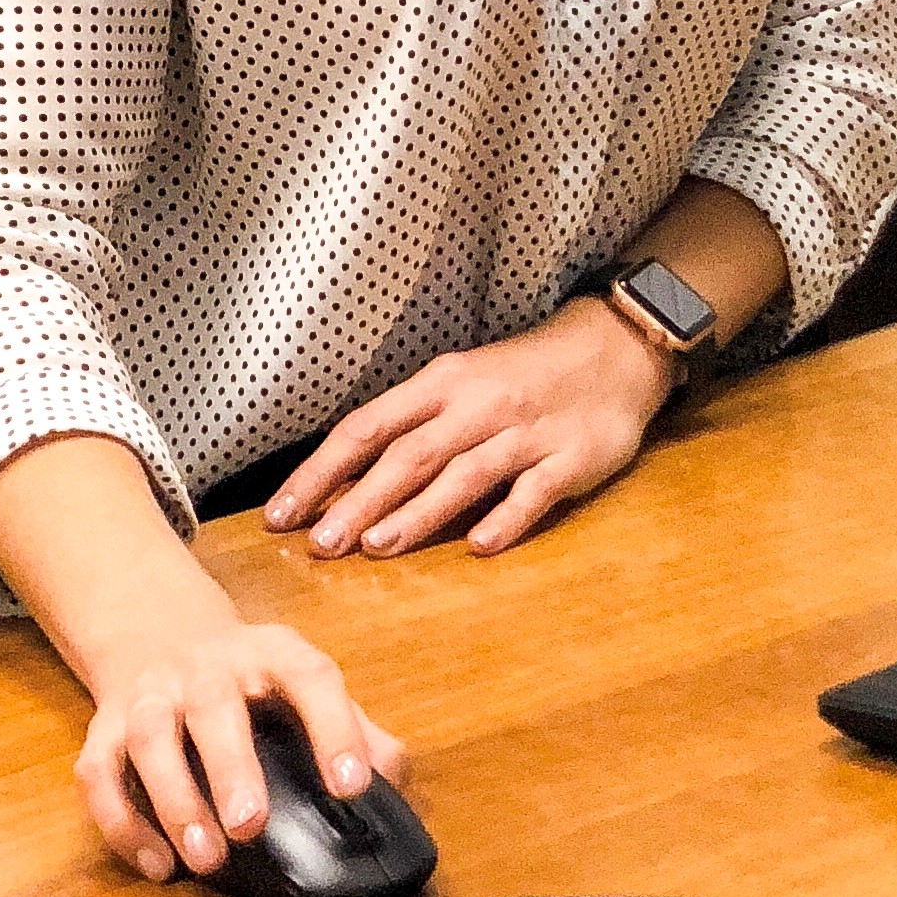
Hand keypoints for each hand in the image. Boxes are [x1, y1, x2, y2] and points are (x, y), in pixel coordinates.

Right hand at [75, 593, 405, 884]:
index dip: (334, 727)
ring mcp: (150, 694)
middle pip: (214, 707)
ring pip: (150, 738)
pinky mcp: (103, 727)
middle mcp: (206, 667)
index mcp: (271, 652)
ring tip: (204, 859)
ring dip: (173, 800)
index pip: (309, 676)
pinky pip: (99, 772)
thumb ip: (353, 725)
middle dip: (231, 766)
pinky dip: (121, 822)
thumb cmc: (249, 677)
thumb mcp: (303, 682)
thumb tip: (394, 777)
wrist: (157, 629)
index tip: (353, 785)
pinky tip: (156, 864)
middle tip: (252, 826)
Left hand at [265, 299, 672, 562]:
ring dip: (420, 512)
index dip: (321, 472)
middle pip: (410, 454)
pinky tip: (480, 547)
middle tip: (320, 546)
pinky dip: (507, 518)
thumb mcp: (461, 382)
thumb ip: (412, 426)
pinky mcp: (571, 458)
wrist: (615, 348)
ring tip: (377, 548)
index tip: (281, 515)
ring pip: (465, 473)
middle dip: (361, 499)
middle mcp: (478, 405)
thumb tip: (344, 480)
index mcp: (442, 383)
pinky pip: (534, 491)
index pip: (368, 427)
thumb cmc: (522, 374)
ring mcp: (527, 433)